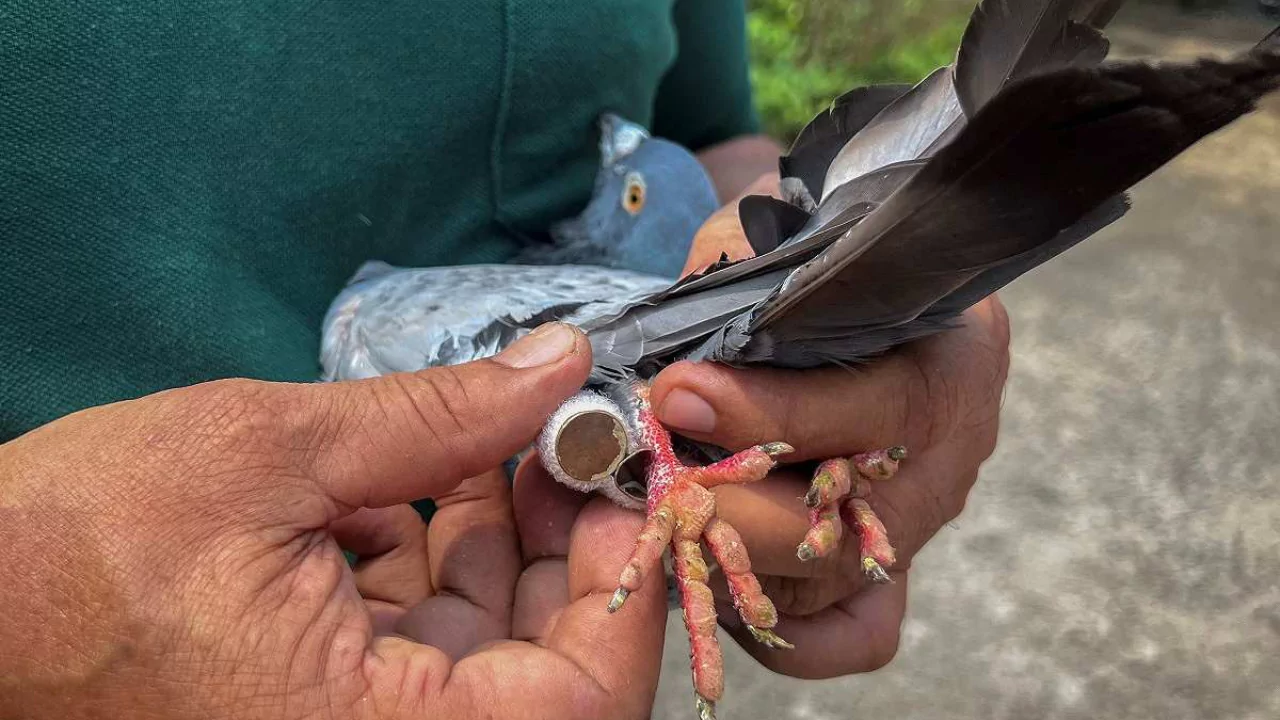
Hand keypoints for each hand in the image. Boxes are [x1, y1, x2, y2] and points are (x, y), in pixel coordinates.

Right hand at [0, 323, 666, 719]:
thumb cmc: (72, 550)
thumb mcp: (270, 455)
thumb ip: (436, 415)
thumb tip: (557, 365)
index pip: (580, 699)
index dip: (626, 581)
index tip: (622, 474)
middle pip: (544, 665)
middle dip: (566, 540)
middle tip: (566, 433)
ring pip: (488, 643)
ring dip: (507, 533)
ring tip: (501, 433)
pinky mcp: (323, 697)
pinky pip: (423, 635)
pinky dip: (441, 552)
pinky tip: (430, 472)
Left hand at [654, 176, 1011, 677]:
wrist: (875, 281)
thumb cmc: (825, 259)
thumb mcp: (788, 238)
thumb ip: (733, 277)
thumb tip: (669, 362)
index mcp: (947, 358)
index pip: (864, 407)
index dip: (763, 411)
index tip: (678, 394)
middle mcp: (946, 452)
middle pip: (844, 524)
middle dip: (733, 507)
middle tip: (657, 481)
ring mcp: (920, 518)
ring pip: (831, 584)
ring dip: (736, 559)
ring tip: (668, 516)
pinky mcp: (892, 566)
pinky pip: (852, 632)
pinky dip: (786, 629)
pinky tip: (723, 570)